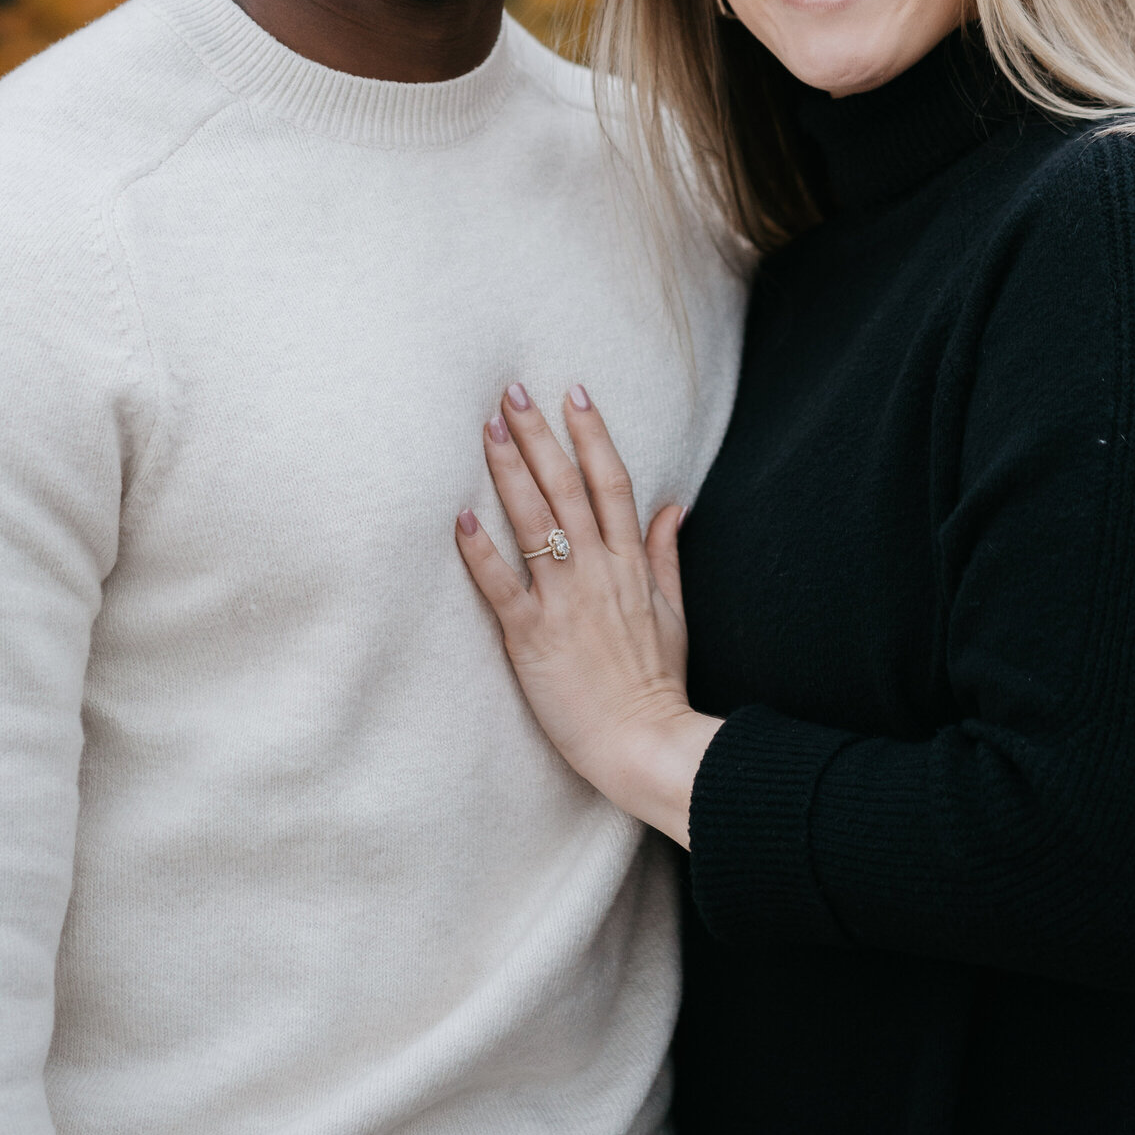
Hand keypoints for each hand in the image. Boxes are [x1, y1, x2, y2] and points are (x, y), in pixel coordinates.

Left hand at [455, 382, 722, 848]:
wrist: (644, 743)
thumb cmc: (656, 683)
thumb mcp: (674, 611)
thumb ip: (665, 554)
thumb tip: (673, 504)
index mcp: (630, 563)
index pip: (611, 482)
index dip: (592, 433)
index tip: (573, 392)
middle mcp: (597, 570)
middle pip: (565, 487)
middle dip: (539, 435)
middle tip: (512, 391)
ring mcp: (563, 600)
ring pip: (534, 521)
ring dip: (509, 470)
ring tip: (487, 428)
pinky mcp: (531, 636)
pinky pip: (502, 584)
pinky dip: (481, 549)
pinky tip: (460, 515)